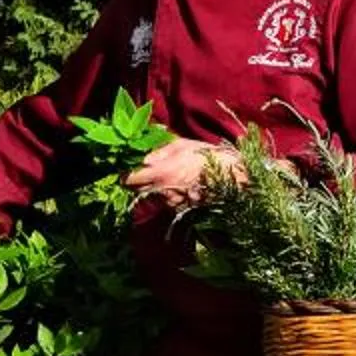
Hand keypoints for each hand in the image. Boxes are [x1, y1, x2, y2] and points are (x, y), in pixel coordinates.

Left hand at [123, 138, 244, 204]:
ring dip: (148, 185)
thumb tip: (140, 151)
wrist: (232, 179)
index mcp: (161, 173)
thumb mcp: (181, 145)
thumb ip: (158, 150)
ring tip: (159, 172)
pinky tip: (172, 182)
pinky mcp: (178, 209)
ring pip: (148, 195)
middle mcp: (162, 192)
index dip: (123, 171)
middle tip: (138, 165)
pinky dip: (162, 192)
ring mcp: (170, 203)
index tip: (125, 162)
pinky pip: (162, 200)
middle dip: (132, 178)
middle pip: (133, 189)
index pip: (127, 178)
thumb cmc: (206, 157)